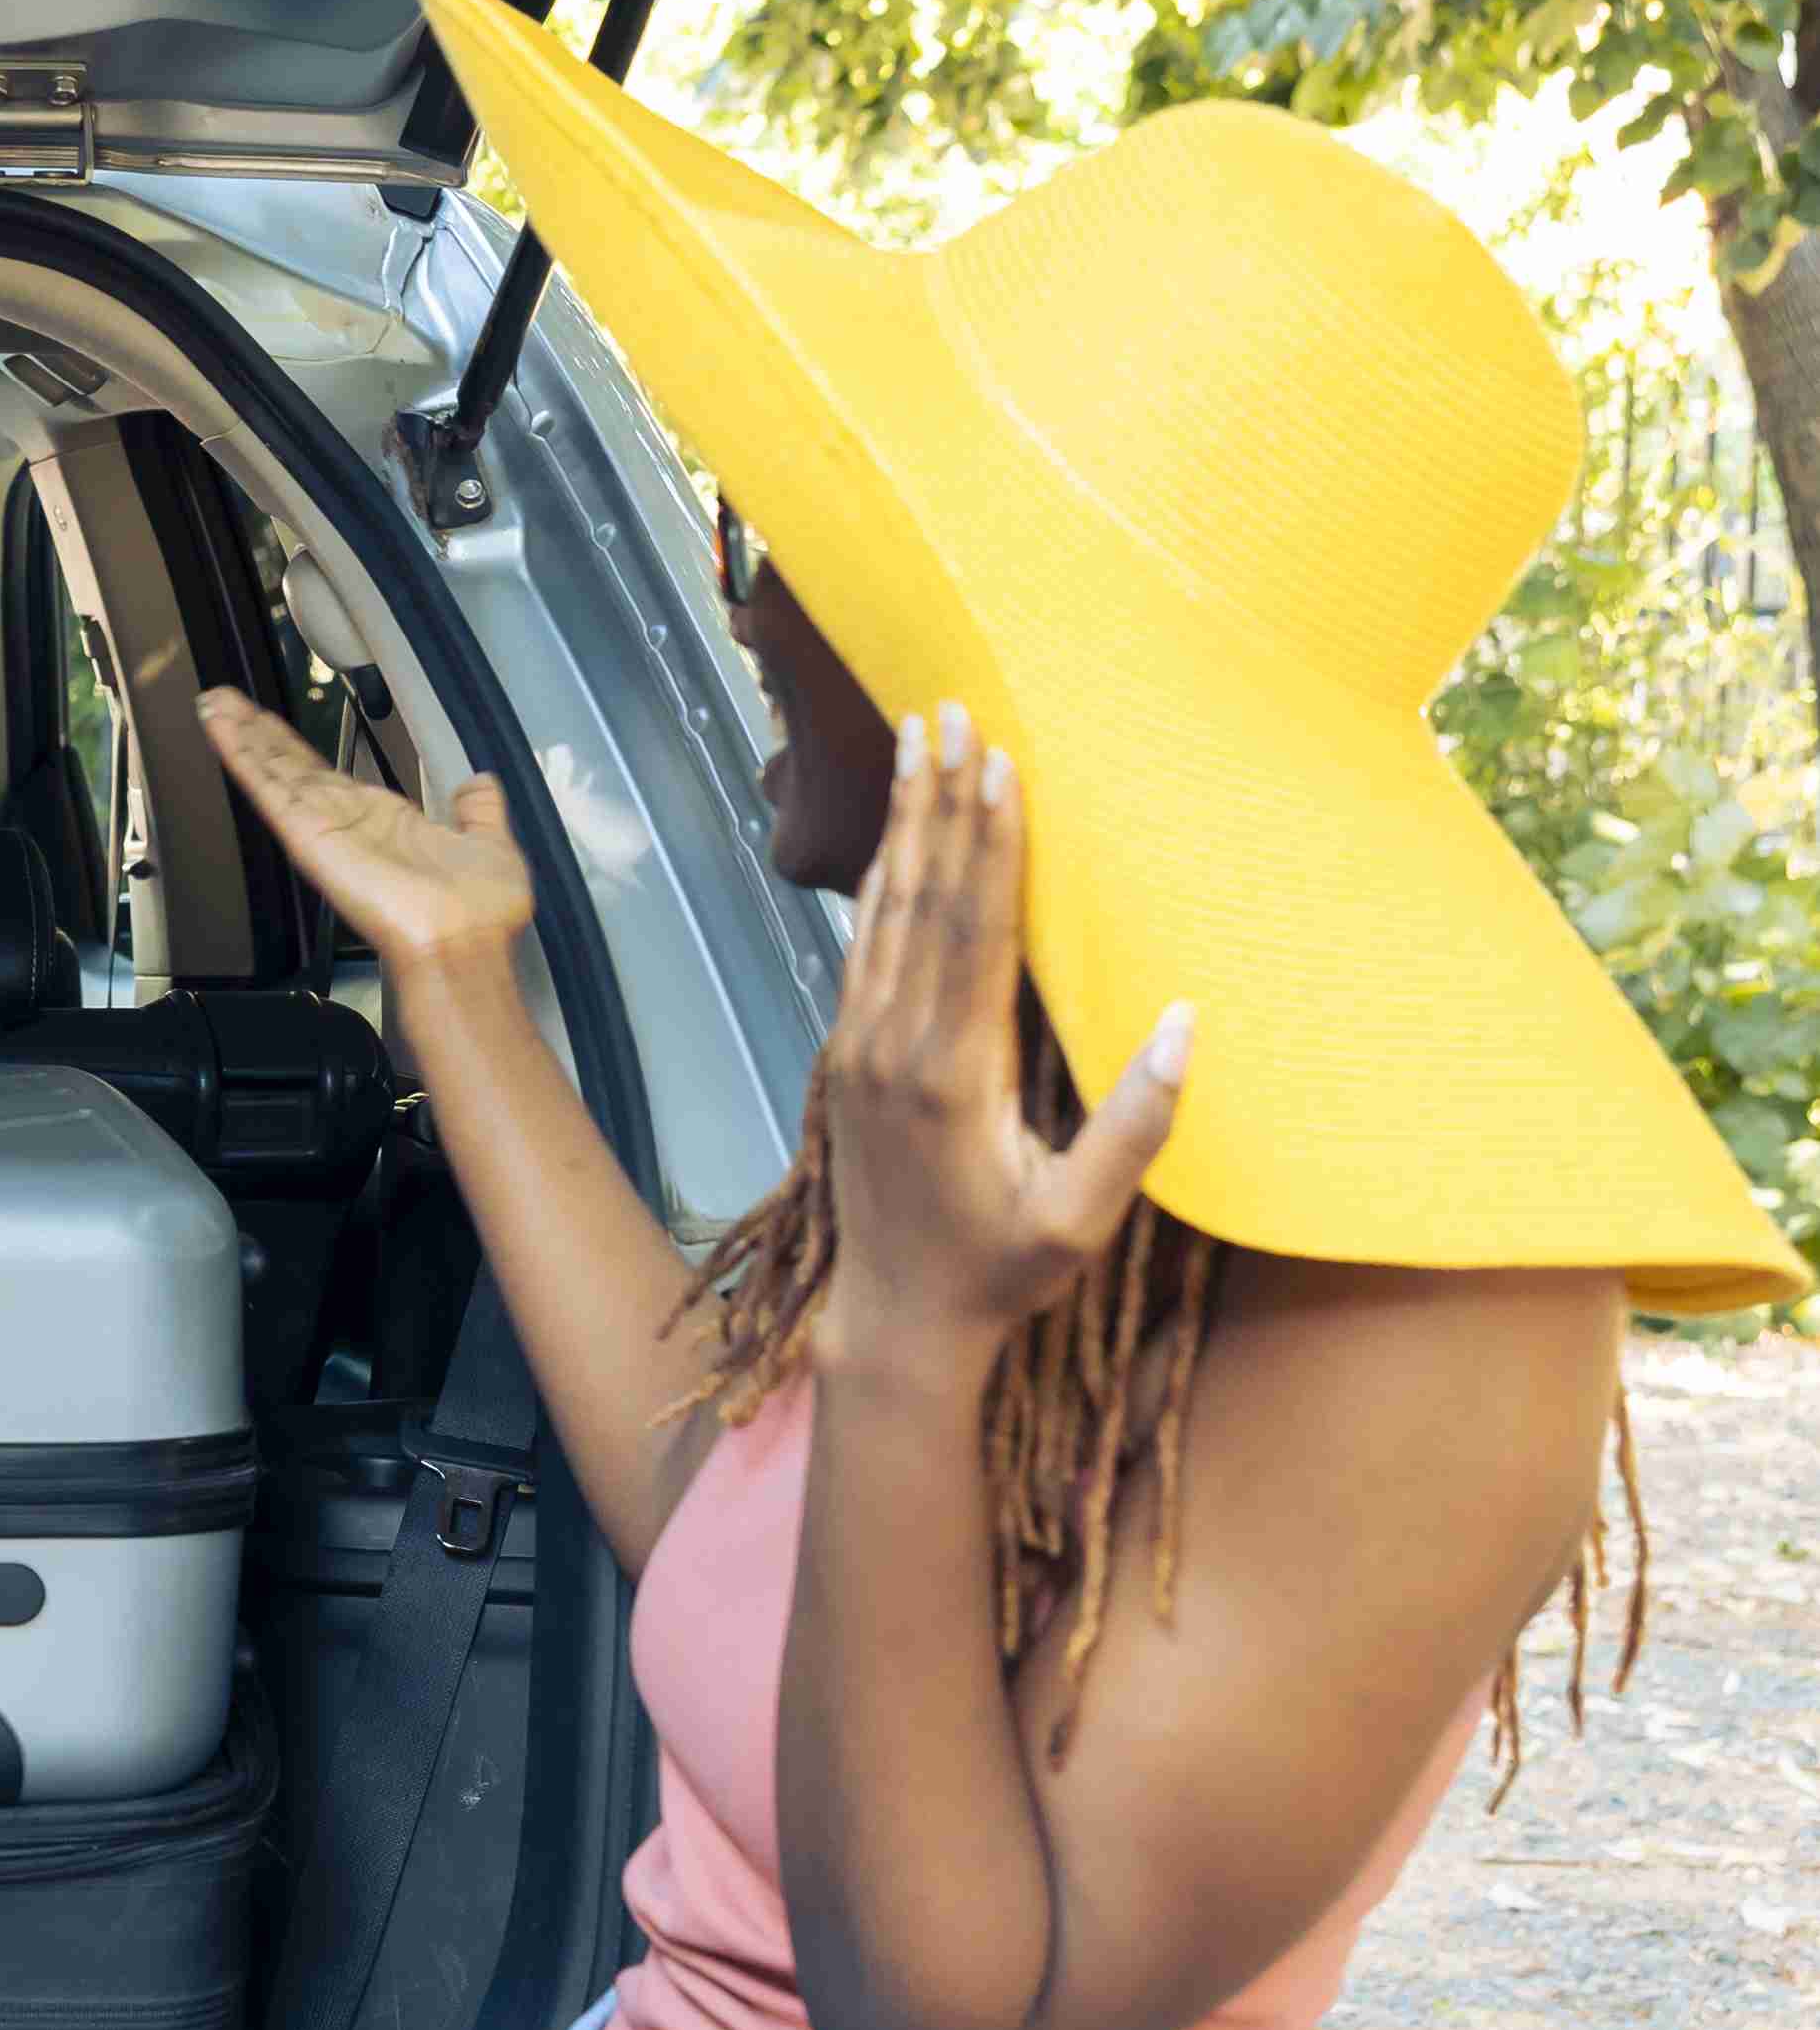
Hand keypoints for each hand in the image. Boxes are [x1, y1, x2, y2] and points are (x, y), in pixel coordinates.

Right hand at [199, 687, 533, 970]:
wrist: (462, 944)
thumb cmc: (475, 914)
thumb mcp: (488, 844)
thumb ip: (479, 811)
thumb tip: (479, 786)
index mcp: (382, 823)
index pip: (325, 775)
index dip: (295, 748)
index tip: (272, 726)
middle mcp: (347, 824)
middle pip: (290, 767)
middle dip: (257, 733)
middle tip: (227, 703)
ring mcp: (323, 829)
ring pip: (274, 772)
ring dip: (242, 736)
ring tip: (216, 705)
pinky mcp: (308, 835)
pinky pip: (270, 788)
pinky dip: (243, 756)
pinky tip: (223, 730)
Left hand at [807, 700, 1190, 1376]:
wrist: (895, 1319)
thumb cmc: (1001, 1271)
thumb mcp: (1082, 1217)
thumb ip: (1135, 1125)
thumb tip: (1182, 1022)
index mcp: (950, 1076)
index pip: (973, 934)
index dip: (989, 845)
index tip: (999, 765)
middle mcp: (891, 1046)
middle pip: (920, 900)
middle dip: (938, 802)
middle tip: (944, 710)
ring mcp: (858, 1047)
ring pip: (882, 912)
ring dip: (904, 823)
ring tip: (915, 741)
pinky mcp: (847, 1054)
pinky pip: (863, 946)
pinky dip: (880, 881)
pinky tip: (895, 833)